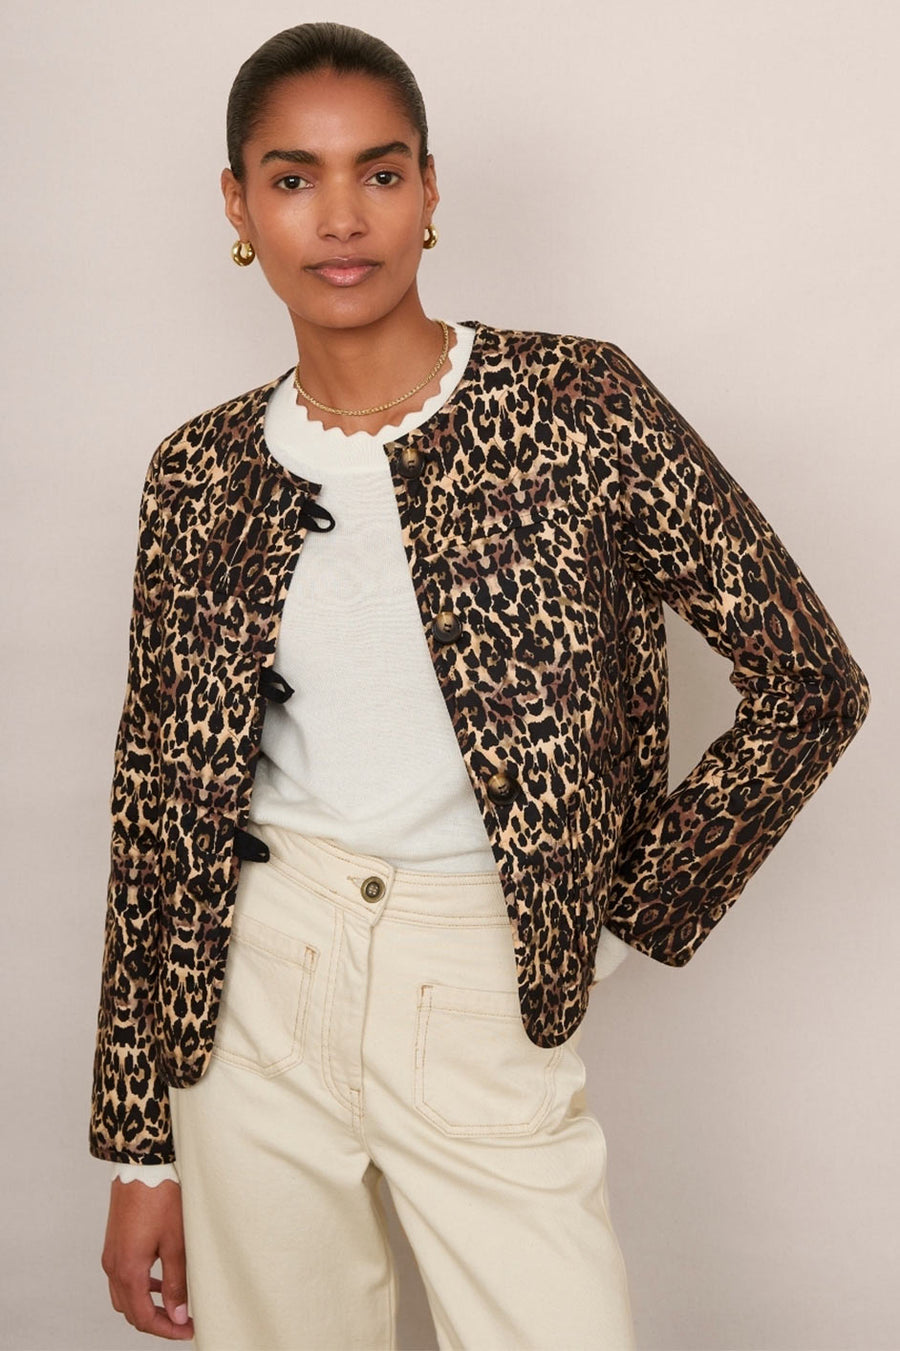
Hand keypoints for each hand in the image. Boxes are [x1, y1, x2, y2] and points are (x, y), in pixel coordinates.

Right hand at [101, 1177, 193, 1339]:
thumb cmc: (160, 1197)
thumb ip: (176, 1282)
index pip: (143, 1317)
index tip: (188, 1330)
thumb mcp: (176, 1242)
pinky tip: (160, 1281)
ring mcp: (111, 1254)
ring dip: (147, 1305)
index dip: (166, 1330)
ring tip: (174, 1305)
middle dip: (157, 1321)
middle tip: (182, 1322)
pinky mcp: (115, 1243)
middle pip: (131, 1311)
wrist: (141, 1165)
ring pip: (125, 1296)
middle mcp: (114, 1266)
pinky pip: (123, 1278)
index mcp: (128, 1270)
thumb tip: (178, 1314)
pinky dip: (140, 1288)